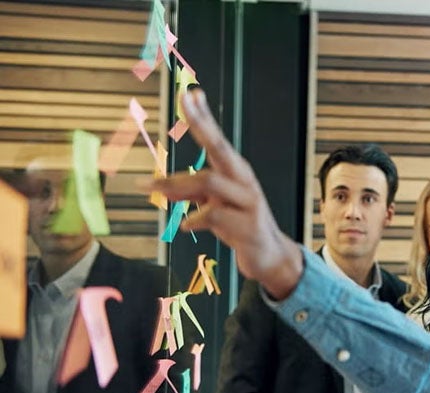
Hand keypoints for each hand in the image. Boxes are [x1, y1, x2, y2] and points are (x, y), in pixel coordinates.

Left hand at [152, 89, 302, 298]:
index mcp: (236, 173)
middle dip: (201, 123)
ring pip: (209, 182)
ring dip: (177, 184)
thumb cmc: (241, 226)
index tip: (190, 94)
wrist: (271, 257)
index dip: (203, 117)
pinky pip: (214, 215)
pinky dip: (195, 218)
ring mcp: (249, 202)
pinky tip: (186, 225)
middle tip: (184, 101)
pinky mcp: (247, 226)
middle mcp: (244, 182)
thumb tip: (164, 185)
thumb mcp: (214, 205)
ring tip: (153, 190)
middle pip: (220, 147)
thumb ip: (193, 193)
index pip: (217, 140)